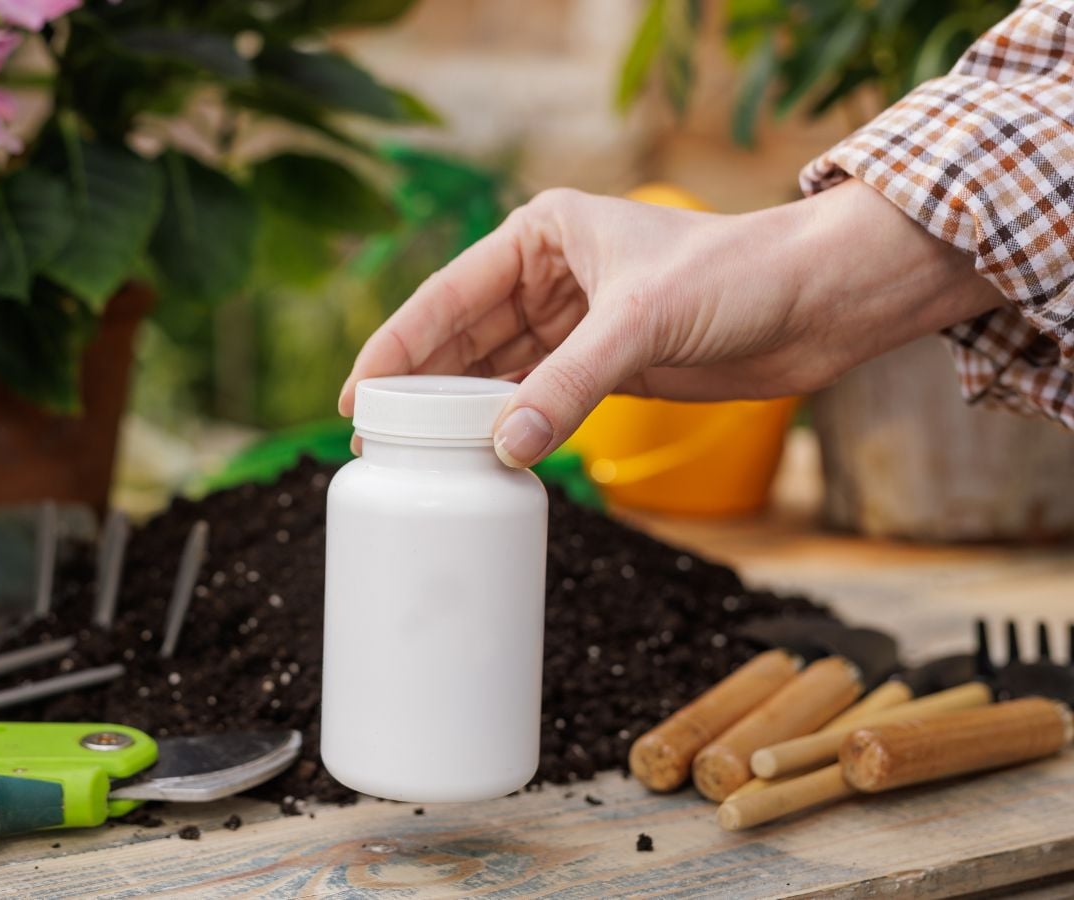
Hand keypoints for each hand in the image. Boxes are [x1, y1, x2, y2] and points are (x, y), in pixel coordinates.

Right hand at [339, 180, 1003, 467]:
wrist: (822, 302)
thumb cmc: (740, 276)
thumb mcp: (641, 323)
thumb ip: (567, 385)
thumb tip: (504, 449)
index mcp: (543, 233)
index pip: (449, 295)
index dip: (399, 346)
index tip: (359, 395)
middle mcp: (550, 274)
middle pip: (463, 337)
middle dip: (422, 387)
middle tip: (377, 440)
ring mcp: (577, 322)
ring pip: (497, 371)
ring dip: (463, 411)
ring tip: (418, 455)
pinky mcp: (606, 364)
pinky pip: (538, 397)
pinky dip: (512, 426)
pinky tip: (483, 453)